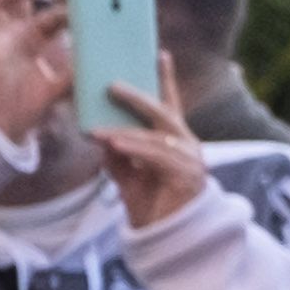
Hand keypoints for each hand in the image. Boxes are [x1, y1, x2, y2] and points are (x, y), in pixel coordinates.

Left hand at [100, 87, 213, 241]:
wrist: (166, 237)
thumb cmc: (148, 203)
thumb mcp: (126, 173)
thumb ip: (116, 152)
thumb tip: (100, 132)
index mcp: (173, 139)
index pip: (169, 103)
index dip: (164, 79)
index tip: (160, 52)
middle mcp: (186, 144)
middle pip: (163, 113)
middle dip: (138, 97)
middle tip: (111, 84)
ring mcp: (191, 159)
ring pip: (157, 137)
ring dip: (126, 132)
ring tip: (99, 130)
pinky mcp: (188, 176)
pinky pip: (158, 158)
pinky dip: (136, 150)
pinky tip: (116, 146)